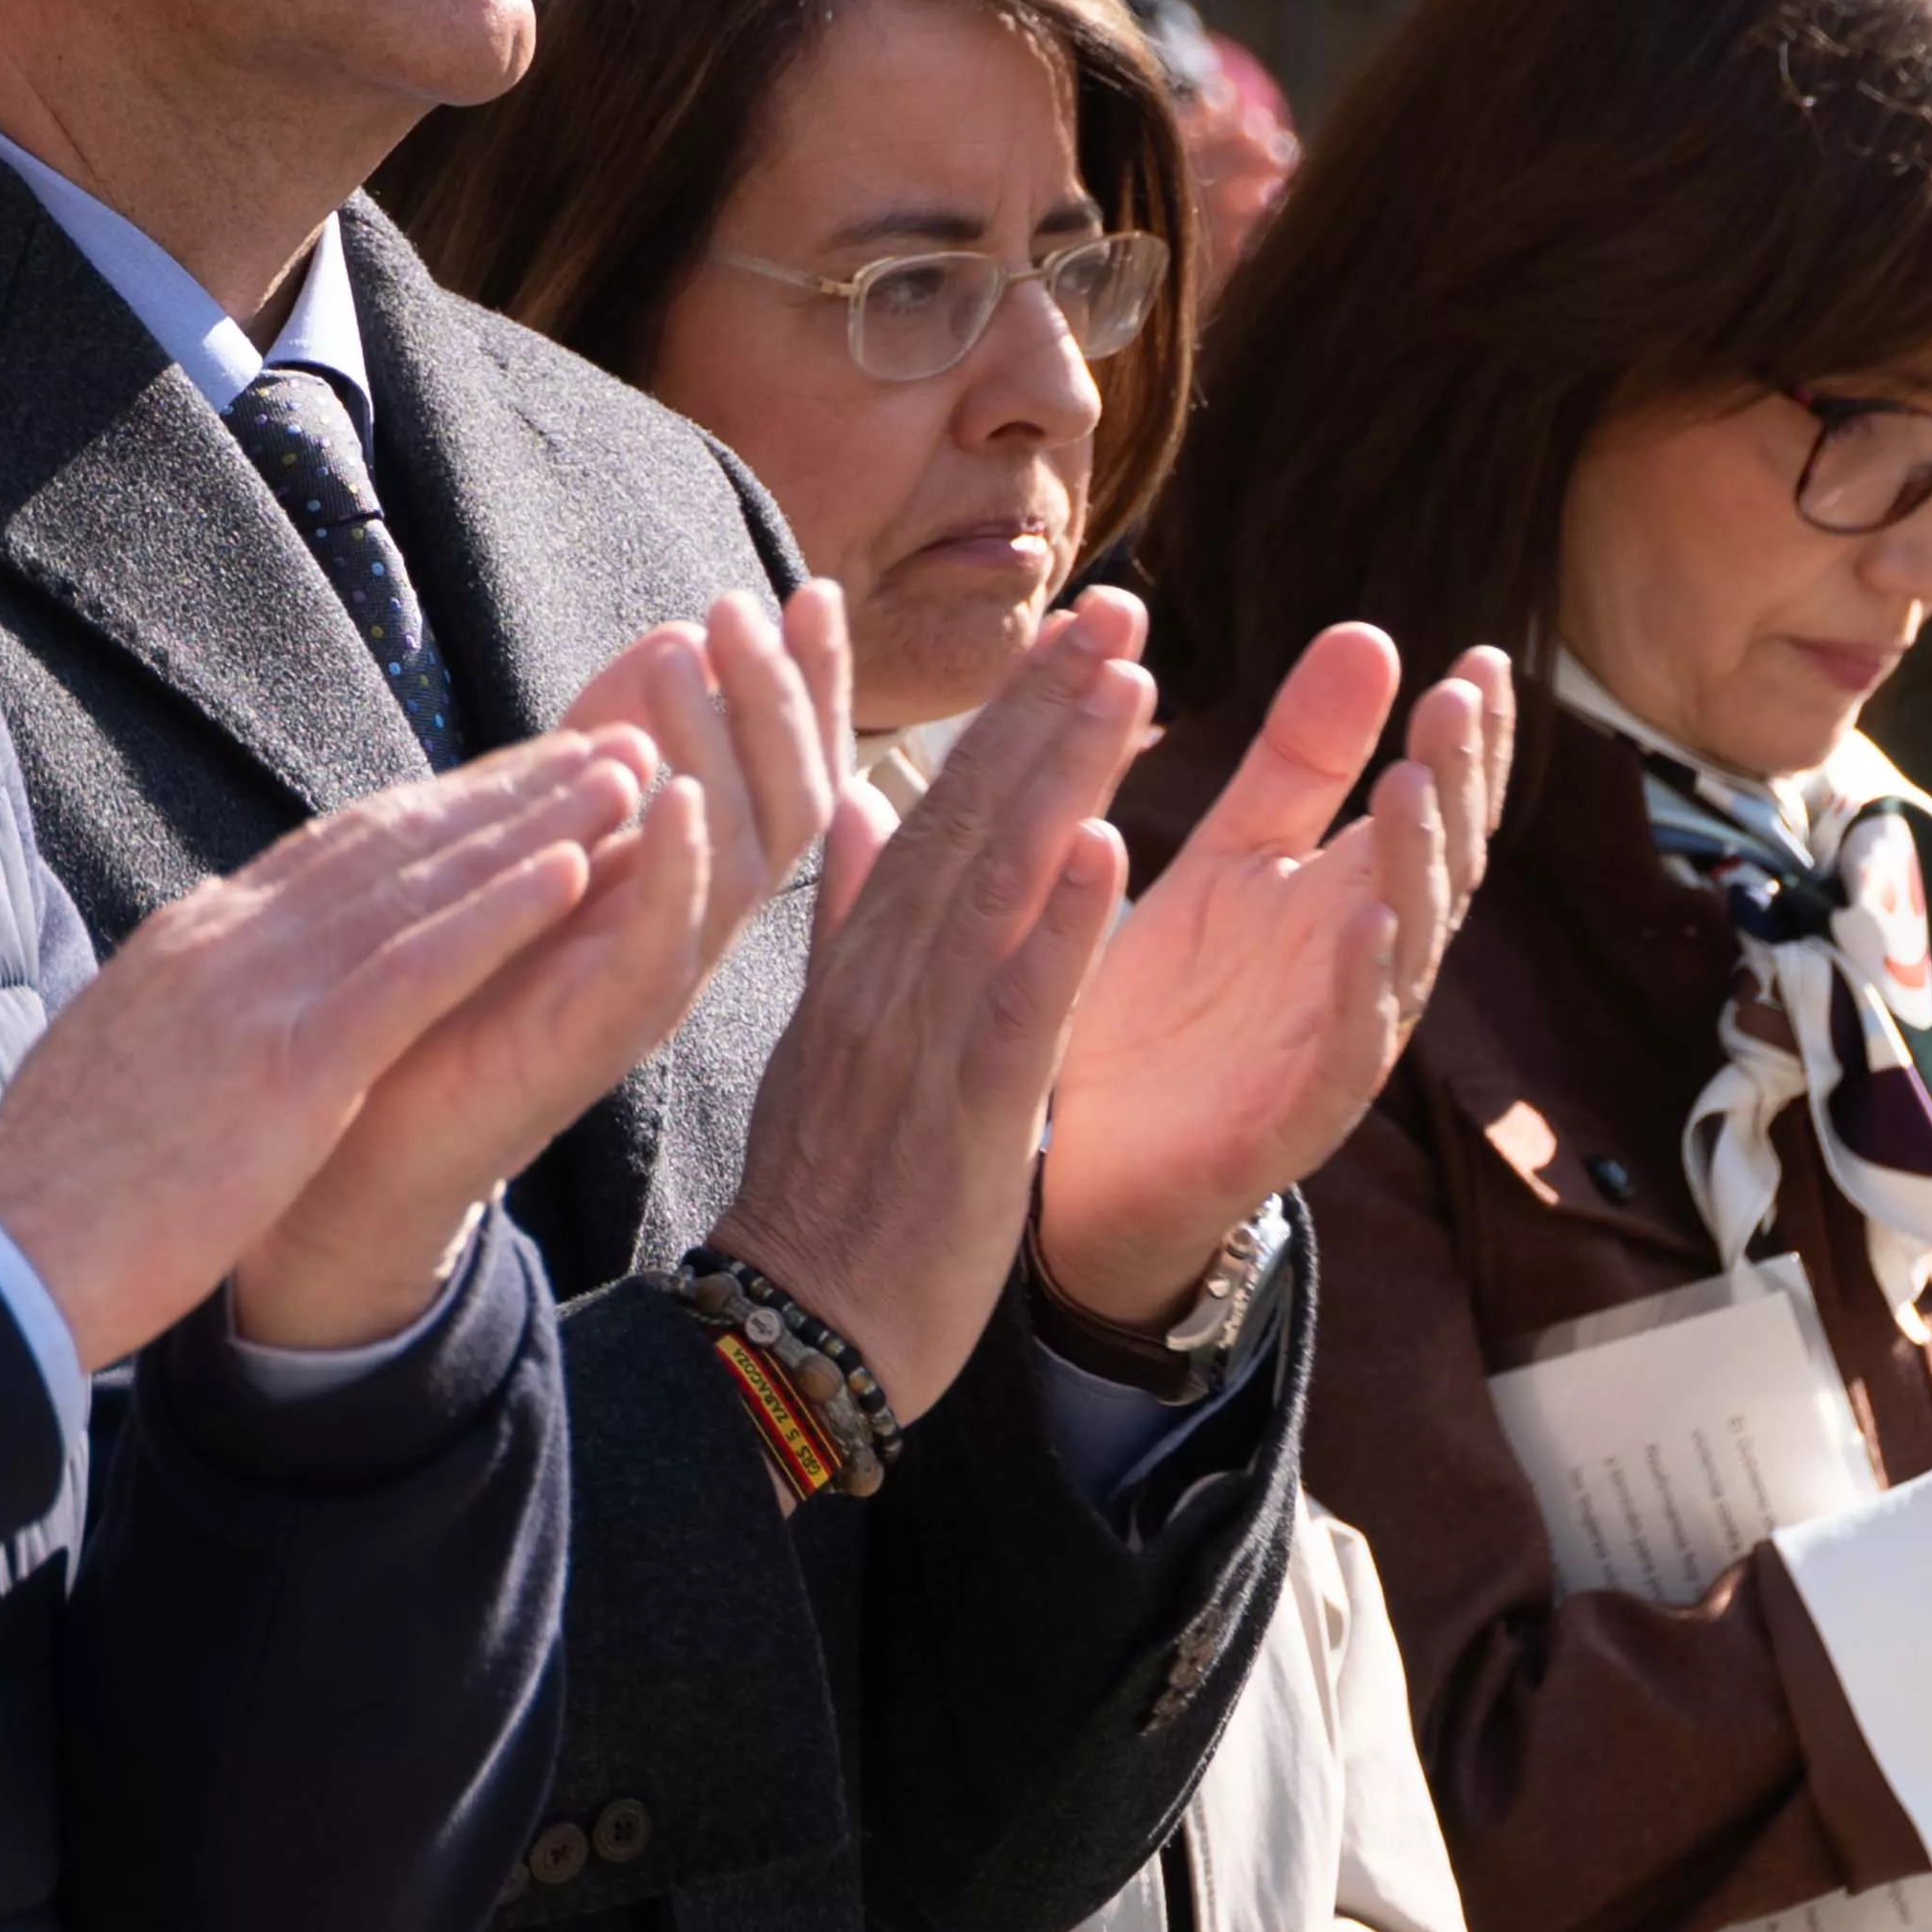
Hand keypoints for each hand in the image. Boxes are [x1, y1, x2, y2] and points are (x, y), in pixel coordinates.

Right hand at [0, 736, 663, 1366]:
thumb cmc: (49, 1199)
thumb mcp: (114, 1073)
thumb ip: (173, 1020)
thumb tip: (195, 999)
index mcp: (189, 948)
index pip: (329, 854)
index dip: (433, 809)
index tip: (511, 776)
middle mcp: (227, 942)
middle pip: (389, 840)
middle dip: (503, 787)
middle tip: (601, 739)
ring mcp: (258, 994)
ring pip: (422, 879)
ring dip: (535, 818)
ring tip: (626, 769)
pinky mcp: (289, 1064)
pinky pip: (419, 970)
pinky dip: (504, 911)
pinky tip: (580, 868)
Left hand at [228, 601, 841, 1348]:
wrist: (359, 1142)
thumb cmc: (449, 986)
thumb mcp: (533, 839)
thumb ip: (593, 752)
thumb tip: (671, 633)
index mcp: (681, 889)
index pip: (778, 772)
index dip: (807, 685)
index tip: (811, 588)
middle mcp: (690, 937)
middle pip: (793, 807)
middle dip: (787, 698)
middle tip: (754, 603)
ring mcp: (654, 990)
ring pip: (746, 865)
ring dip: (728, 751)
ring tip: (702, 656)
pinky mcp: (597, 1037)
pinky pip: (665, 950)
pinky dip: (677, 870)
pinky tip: (671, 796)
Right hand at [718, 595, 1154, 1420]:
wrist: (800, 1326)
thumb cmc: (826, 1189)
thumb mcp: (817, 1032)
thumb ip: (843, 914)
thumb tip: (851, 805)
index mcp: (862, 957)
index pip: (942, 805)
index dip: (1009, 711)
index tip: (1072, 626)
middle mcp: (888, 975)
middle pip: (972, 815)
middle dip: (1048, 704)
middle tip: (1119, 605)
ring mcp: (923, 1037)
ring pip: (999, 883)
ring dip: (1067, 774)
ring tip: (1131, 679)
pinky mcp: (966, 1112)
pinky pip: (1018, 1006)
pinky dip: (1062, 927)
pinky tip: (1109, 850)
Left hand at [1029, 632, 1510, 1329]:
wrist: (1089, 1163)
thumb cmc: (1173, 1007)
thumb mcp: (1233, 858)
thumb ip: (1301, 760)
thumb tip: (1371, 636)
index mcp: (1350, 899)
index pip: (1434, 810)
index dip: (1467, 743)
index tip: (1484, 658)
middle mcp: (1365, 969)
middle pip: (1436, 869)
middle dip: (1453, 786)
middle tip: (1456, 700)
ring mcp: (1338, 1045)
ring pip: (1405, 951)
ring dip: (1412, 868)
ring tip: (1409, 786)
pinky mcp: (1292, 1118)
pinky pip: (1346, 1052)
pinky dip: (1364, 991)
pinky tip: (1369, 925)